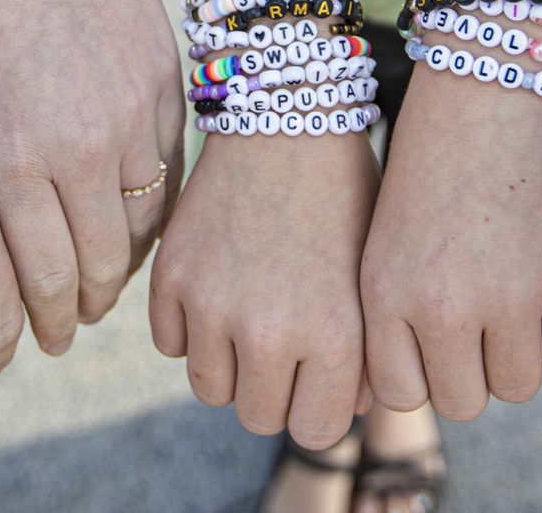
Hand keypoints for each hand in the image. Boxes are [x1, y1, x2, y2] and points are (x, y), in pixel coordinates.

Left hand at [0, 0, 183, 353]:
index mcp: (5, 154)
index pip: (34, 280)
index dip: (33, 324)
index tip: (26, 342)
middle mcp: (74, 147)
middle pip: (92, 271)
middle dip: (74, 313)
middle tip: (62, 330)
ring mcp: (131, 118)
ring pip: (140, 232)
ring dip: (116, 272)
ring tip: (95, 289)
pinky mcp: (165, 89)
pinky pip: (169, 179)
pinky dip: (151, 215)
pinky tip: (128, 228)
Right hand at [150, 133, 377, 446]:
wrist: (286, 113)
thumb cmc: (344, 193)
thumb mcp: (371, 277)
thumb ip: (362, 354)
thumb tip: (343, 411)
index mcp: (336, 334)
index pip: (315, 429)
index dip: (317, 406)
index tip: (319, 377)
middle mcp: (271, 331)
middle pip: (257, 417)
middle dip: (271, 390)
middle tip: (282, 348)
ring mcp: (214, 305)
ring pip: (209, 388)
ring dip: (228, 365)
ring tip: (249, 320)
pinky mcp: (171, 277)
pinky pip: (171, 344)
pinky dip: (190, 328)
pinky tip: (218, 289)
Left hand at [361, 64, 541, 419]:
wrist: (492, 80)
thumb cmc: (434, 162)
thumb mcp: (389, 241)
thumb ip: (400, 321)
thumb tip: (435, 393)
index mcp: (385, 293)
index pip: (405, 393)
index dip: (423, 368)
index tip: (432, 331)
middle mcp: (442, 303)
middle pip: (466, 401)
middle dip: (474, 367)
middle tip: (480, 314)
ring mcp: (511, 292)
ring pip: (521, 385)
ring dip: (522, 351)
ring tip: (515, 295)